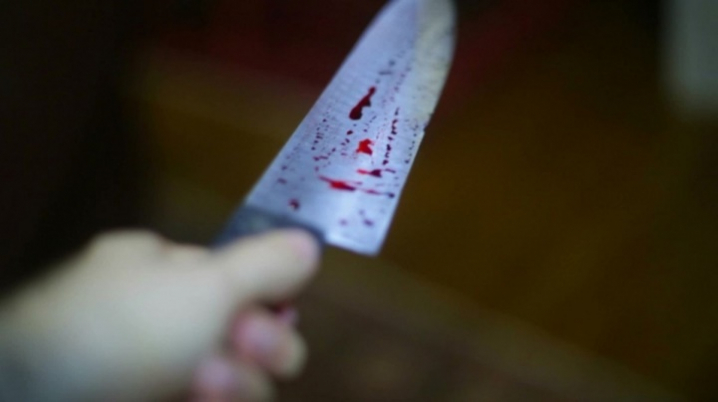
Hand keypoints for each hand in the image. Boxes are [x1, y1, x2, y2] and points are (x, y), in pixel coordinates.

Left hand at [0, 230, 319, 401]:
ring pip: (236, 373)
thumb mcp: (205, 285)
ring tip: (206, 385)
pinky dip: (219, 399)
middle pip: (245, 329)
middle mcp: (161, 315)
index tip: (282, 311)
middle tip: (246, 347)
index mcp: (161, 269)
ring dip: (238, 382)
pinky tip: (198, 398)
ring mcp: (158, 366)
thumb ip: (265, 264)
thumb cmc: (128, 327)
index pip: (239, 278)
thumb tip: (310, 240)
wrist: (49, 395)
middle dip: (260, 342)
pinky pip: (215, 397)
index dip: (269, 298)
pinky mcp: (160, 400)